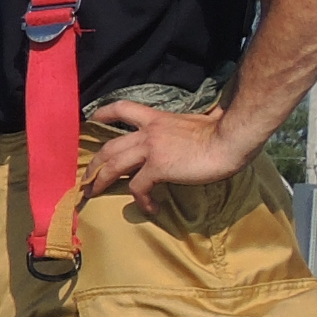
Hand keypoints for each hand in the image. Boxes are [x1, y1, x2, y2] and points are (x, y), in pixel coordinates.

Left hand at [79, 102, 262, 218]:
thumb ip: (187, 125)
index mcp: (157, 119)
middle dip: (94, 163)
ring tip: (94, 193)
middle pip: (110, 146)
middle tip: (86, 177)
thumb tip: (203, 122)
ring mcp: (151, 150)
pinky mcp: (158, 168)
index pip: (123, 108)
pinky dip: (141, 201)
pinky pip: (139, 188)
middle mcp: (148, 132)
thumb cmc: (223, 131)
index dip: (105, 113)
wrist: (230, 139)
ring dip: (100, 181)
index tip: (93, 117)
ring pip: (113, 166)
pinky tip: (151, 208)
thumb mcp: (198, 120)